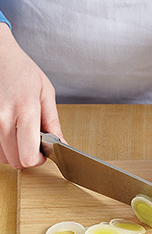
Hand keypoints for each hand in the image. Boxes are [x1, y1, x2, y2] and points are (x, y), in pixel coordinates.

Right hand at [0, 23, 64, 168]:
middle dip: (28, 157)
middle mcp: (2, 118)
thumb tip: (62, 145)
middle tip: (34, 143)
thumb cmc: (22, 71)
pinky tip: (10, 133)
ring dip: (14, 152)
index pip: (29, 156)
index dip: (39, 159)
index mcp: (25, 111)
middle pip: (16, 162)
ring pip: (3, 158)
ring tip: (20, 134)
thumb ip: (53, 123)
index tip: (44, 152)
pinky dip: (3, 147)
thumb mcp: (45, 93)